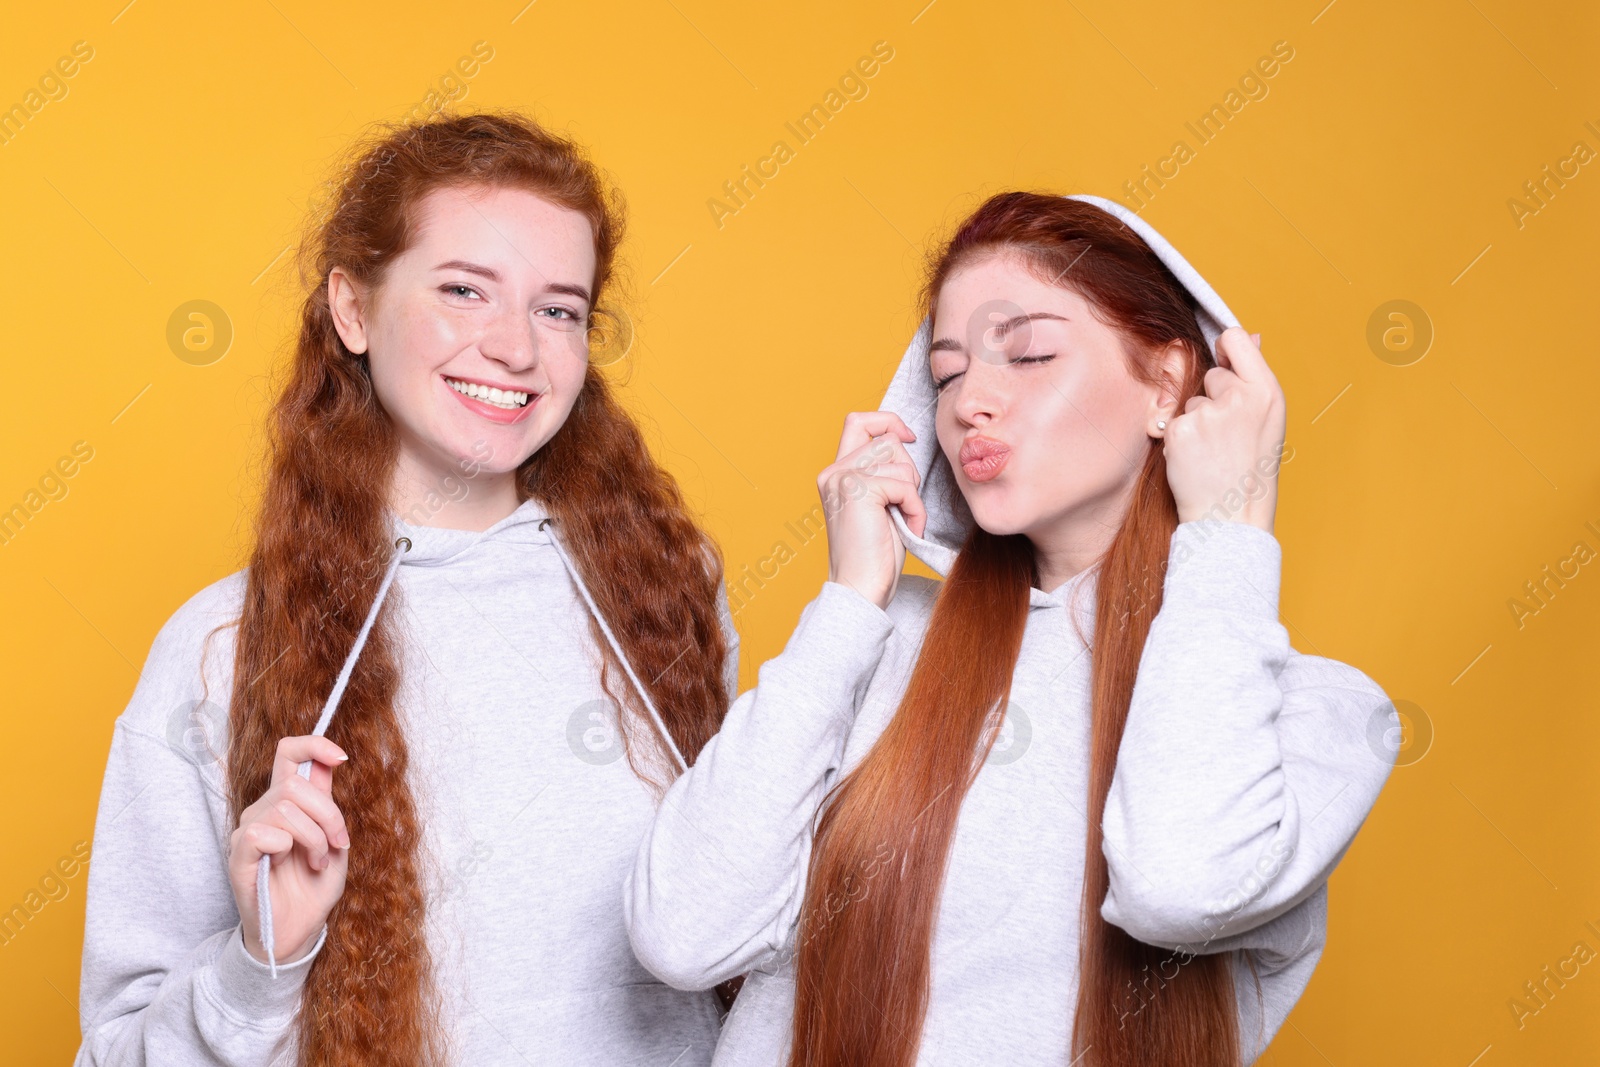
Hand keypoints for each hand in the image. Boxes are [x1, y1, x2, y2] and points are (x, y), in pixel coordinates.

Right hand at [227, 735, 351, 965]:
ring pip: (284, 809)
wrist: (299, 929)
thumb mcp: (335, 841)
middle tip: (337, 844)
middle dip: (329, 815)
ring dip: (314, 838)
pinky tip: (287, 864)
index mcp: (287, 801)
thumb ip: (329, 803)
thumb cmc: (314, 886)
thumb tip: (330, 762)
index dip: (314, 745)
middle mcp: (264, 809)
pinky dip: (286, 847)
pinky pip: (261, 833)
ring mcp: (249, 831)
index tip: (342, 758)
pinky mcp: (239, 855)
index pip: (289, 753)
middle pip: (296, 785)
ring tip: (317, 861)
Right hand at [818, 411, 926, 610]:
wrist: (860, 590)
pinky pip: (905, 485)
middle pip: (888, 441)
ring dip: (912, 493)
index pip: (858, 421)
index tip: (908, 438)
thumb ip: (882, 472)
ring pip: (899, 461)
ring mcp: (843, 478)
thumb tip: (903, 441)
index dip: (888, 421)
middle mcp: (833, 471)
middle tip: (902, 506)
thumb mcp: (879, 504)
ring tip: (902, 520)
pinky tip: (906, 528)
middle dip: (908, 471)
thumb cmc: (874, 555)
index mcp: (835, 473)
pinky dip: (914, 508)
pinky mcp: (858, 490)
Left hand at [1162, 328, 1285, 533]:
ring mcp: (1208, 414)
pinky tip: (1196, 459)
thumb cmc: (1252, 468)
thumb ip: (1254, 377)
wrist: (1232, 516)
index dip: (1226, 348)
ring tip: (1214, 452)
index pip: (1236, 339)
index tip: (1224, 361)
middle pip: (1212, 374)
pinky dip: (1180, 439)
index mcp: (1267, 391)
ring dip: (1197, 421)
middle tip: (1228, 435)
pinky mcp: (1180, 431)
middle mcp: (1239, 398)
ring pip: (1191, 401)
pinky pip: (1174, 421)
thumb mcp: (1267, 419)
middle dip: (1214, 398)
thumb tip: (1253, 336)